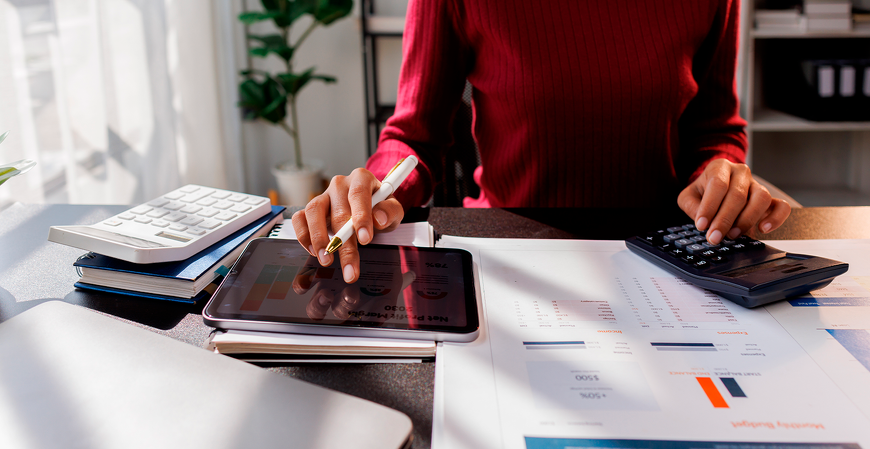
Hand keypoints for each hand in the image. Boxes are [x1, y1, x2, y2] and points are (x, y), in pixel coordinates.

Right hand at [291, 168, 403, 283]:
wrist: (369, 209)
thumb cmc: (380, 209)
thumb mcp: (393, 210)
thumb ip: (390, 212)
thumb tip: (379, 219)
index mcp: (361, 178)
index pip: (359, 194)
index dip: (361, 217)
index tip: (365, 239)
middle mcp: (340, 184)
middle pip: (339, 212)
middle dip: (344, 244)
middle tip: (350, 268)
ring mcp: (323, 195)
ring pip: (313, 212)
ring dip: (319, 239)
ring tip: (327, 260)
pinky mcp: (311, 208)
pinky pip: (300, 219)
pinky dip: (304, 236)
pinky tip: (314, 252)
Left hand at [677, 159, 790, 243]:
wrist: (717, 187)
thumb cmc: (703, 192)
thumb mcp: (689, 196)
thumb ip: (691, 206)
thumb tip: (703, 220)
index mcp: (720, 167)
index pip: (718, 184)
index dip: (709, 206)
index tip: (701, 226)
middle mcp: (741, 173)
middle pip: (738, 195)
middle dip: (724, 220)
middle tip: (714, 238)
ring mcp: (757, 185)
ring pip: (761, 198)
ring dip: (747, 220)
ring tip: (732, 234)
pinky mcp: (771, 199)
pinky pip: (781, 206)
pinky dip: (776, 218)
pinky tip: (763, 229)